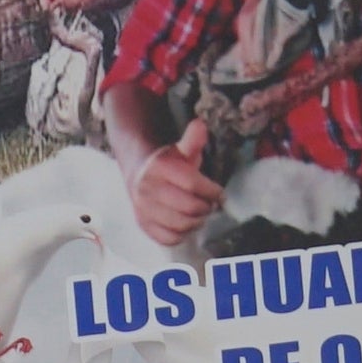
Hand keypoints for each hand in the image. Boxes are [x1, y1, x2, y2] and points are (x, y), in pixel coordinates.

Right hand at [132, 117, 222, 253]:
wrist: (140, 175)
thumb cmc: (168, 164)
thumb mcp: (181, 149)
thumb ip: (193, 139)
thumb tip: (200, 125)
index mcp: (159, 167)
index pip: (192, 183)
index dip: (212, 191)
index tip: (221, 194)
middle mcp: (147, 188)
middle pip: (188, 207)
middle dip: (206, 208)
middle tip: (212, 205)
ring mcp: (143, 208)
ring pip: (180, 225)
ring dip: (197, 222)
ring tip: (202, 214)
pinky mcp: (142, 225)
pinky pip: (168, 238)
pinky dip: (183, 234)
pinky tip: (188, 224)